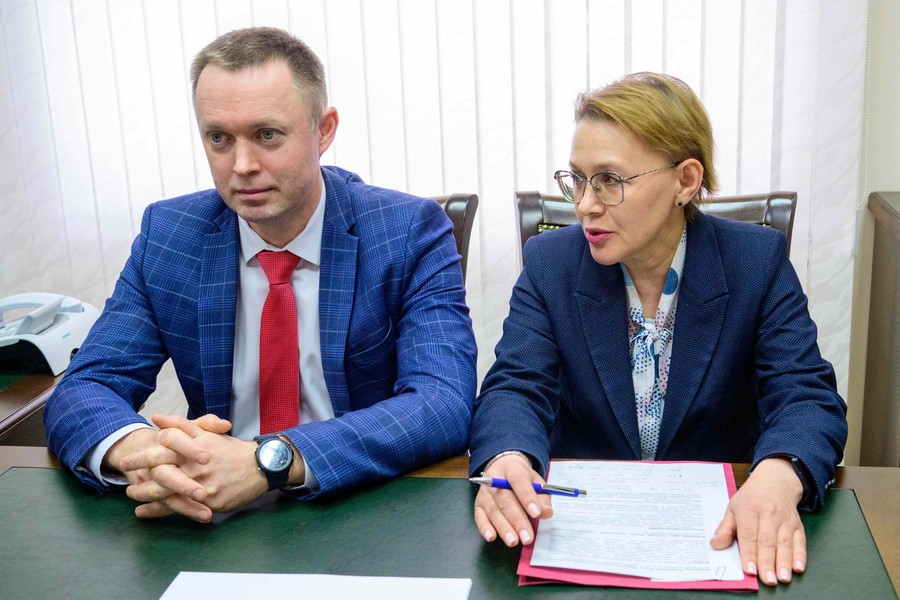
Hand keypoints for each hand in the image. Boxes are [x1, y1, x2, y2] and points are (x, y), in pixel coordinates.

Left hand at [118, 414, 268, 522]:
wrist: (259, 466)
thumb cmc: (230, 449)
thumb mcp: (206, 432)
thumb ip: (180, 424)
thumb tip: (156, 418)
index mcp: (191, 449)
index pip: (160, 453)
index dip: (140, 458)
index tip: (125, 461)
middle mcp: (194, 468)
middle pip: (159, 477)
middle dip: (139, 483)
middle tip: (126, 487)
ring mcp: (201, 487)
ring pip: (167, 495)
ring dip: (146, 499)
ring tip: (133, 500)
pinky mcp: (208, 503)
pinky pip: (180, 509)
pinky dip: (160, 512)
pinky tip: (146, 513)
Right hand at [473, 454, 552, 546]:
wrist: (503, 468)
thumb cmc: (522, 478)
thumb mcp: (536, 481)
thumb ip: (542, 497)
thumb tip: (545, 513)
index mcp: (512, 469)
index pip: (519, 481)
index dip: (527, 497)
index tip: (536, 513)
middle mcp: (495, 479)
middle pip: (505, 499)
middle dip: (517, 520)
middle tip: (527, 537)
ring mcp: (485, 492)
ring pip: (493, 510)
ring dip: (503, 527)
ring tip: (513, 541)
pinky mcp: (478, 504)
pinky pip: (479, 516)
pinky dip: (484, 528)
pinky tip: (491, 537)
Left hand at [710, 457, 805, 585]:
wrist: (776, 480)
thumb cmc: (751, 497)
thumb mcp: (733, 507)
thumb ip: (725, 528)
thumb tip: (715, 544)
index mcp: (749, 509)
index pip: (748, 534)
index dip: (749, 552)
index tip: (749, 569)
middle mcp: (769, 514)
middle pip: (768, 541)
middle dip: (767, 562)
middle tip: (767, 580)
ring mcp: (785, 519)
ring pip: (785, 543)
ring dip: (784, 562)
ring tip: (782, 578)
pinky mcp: (798, 525)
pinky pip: (800, 541)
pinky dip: (800, 555)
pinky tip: (797, 568)